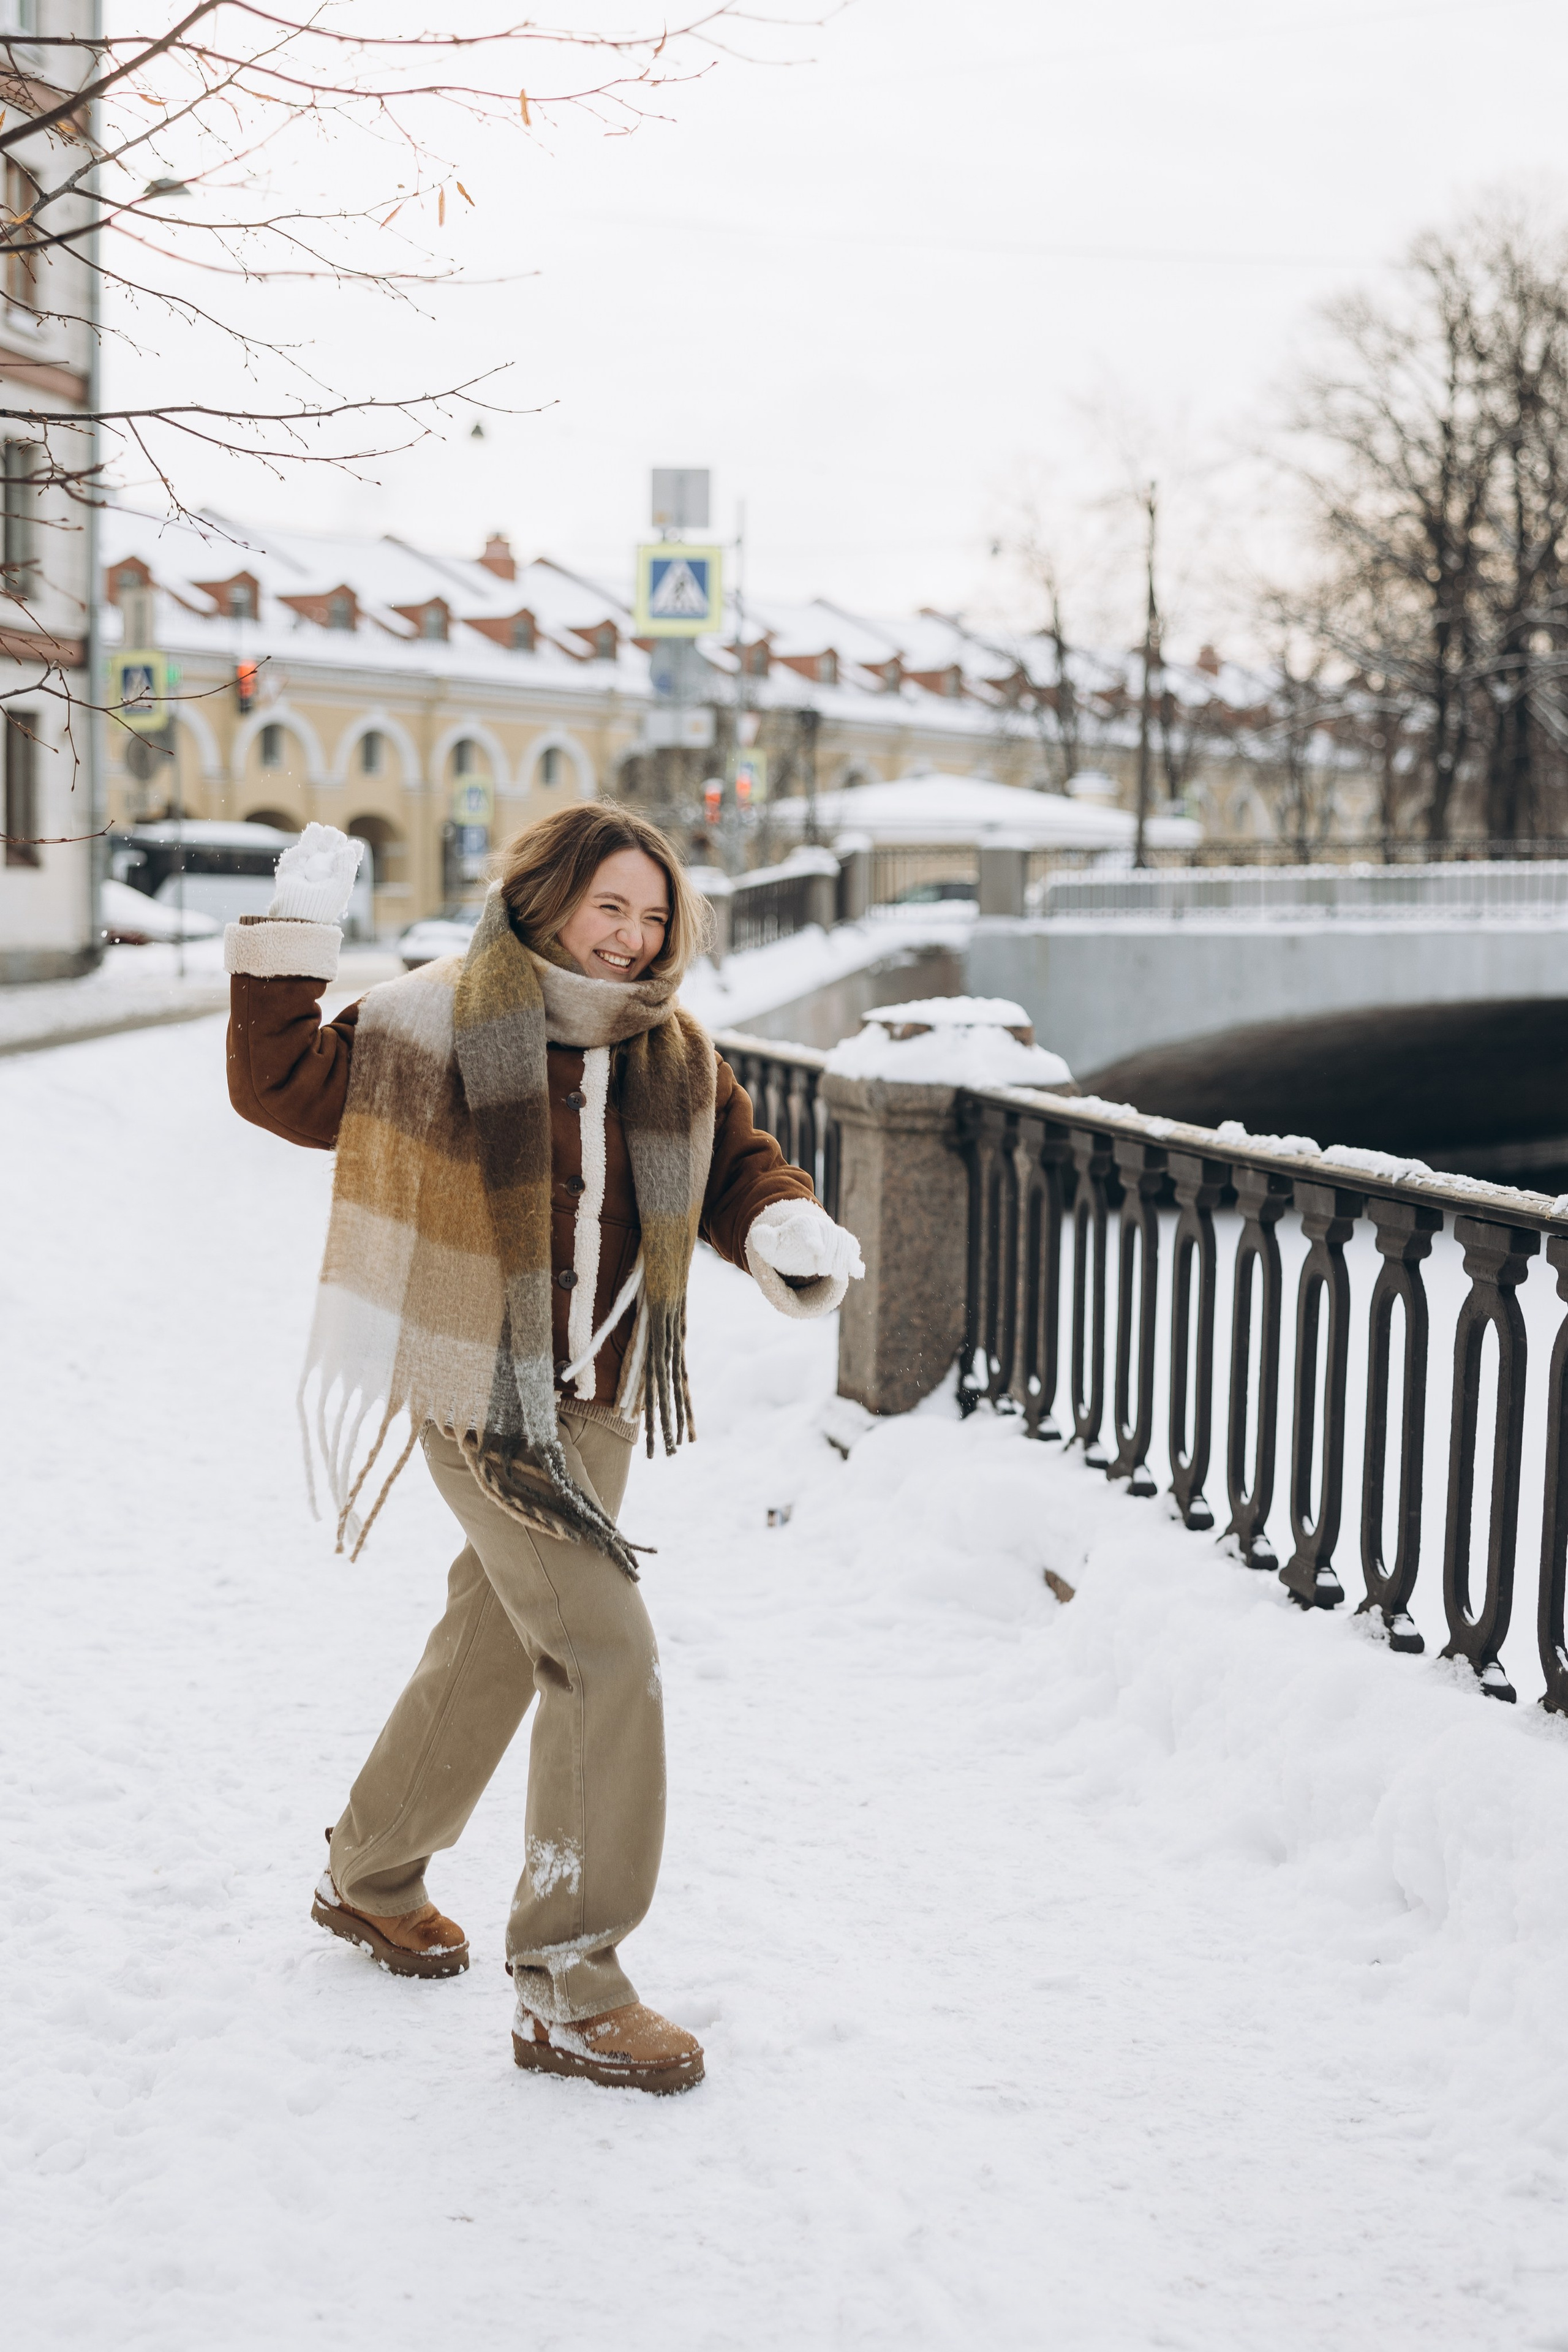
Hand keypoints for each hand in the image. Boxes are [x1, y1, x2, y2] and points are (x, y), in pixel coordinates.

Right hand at [268, 822, 364, 925]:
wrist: (297, 914)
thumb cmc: (322, 905)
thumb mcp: (341, 887)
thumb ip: (346, 868)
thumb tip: (347, 849)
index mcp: (334, 882)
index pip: (343, 864)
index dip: (350, 853)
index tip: (357, 844)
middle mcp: (320, 876)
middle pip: (329, 852)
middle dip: (334, 841)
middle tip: (337, 836)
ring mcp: (304, 871)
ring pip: (313, 848)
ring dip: (320, 836)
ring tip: (326, 830)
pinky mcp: (290, 868)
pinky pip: (297, 852)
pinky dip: (304, 844)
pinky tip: (309, 843)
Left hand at [748, 1200, 864, 1284]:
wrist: (800, 1245)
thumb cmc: (784, 1247)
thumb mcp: (770, 1246)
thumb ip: (764, 1240)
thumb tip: (757, 1234)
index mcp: (803, 1225)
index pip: (809, 1230)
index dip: (813, 1239)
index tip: (817, 1250)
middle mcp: (821, 1226)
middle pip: (830, 1239)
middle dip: (828, 1256)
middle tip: (820, 1270)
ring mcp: (835, 1235)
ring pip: (844, 1244)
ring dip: (841, 1260)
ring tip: (833, 1273)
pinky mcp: (845, 1245)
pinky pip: (853, 1250)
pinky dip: (855, 1261)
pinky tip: (857, 1272)